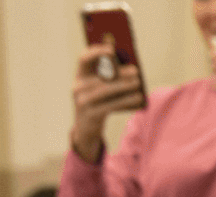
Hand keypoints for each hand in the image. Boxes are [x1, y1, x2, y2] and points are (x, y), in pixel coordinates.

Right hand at [71, 44, 143, 163]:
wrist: (87, 129)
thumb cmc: (99, 103)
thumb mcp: (101, 89)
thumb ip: (110, 77)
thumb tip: (130, 67)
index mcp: (80, 76)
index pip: (83, 59)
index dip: (96, 52)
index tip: (111, 48)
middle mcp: (77, 87)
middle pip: (99, 76)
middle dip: (118, 73)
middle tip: (135, 70)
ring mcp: (82, 101)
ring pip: (105, 91)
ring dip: (123, 86)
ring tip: (138, 83)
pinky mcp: (90, 115)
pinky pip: (110, 106)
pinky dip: (125, 101)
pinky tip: (138, 99)